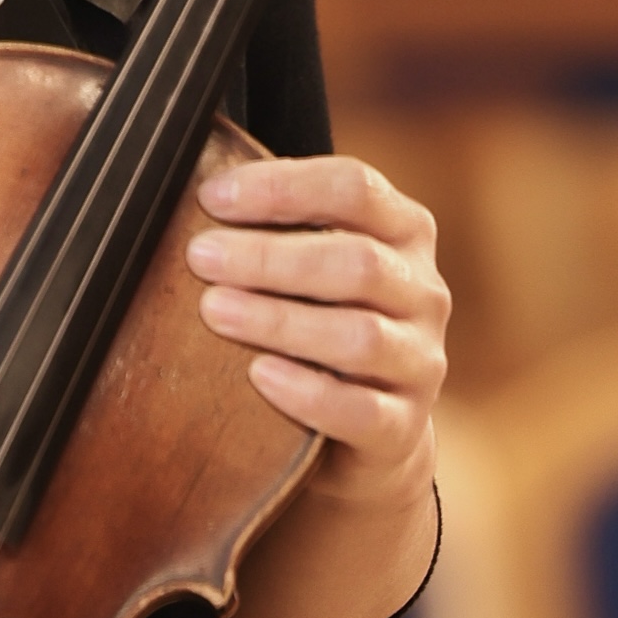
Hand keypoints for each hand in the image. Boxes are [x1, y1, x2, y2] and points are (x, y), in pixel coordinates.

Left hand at [185, 149, 447, 509]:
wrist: (365, 432)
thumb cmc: (321, 322)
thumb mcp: (311, 266)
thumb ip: (276, 226)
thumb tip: (194, 190)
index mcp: (403, 232)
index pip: (356, 188)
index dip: (283, 186)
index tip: (212, 198)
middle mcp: (422, 292)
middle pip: (357, 261)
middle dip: (270, 257)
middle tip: (200, 257)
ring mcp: (420, 361)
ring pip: (360, 336)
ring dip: (279, 320)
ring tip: (214, 311)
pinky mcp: (404, 427)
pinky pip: (362, 411)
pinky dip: (308, 393)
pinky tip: (259, 375)